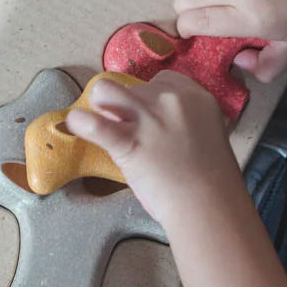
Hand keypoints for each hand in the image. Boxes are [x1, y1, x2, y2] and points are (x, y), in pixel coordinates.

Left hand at [65, 70, 239, 226]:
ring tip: (102, 120)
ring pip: (107, 90)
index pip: (161, 80)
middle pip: (134, 87)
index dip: (150, 98)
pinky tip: (74, 124)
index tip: (148, 116)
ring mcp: (149, 118)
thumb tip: (155, 123)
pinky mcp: (130, 142)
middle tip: (131, 129)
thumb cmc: (212, 181)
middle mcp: (171, 100)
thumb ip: (183, 121)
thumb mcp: (206, 134)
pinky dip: (80, 123)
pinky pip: (94, 124)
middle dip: (128, 106)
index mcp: (195, 96)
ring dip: (101, 103)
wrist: (209, 205)